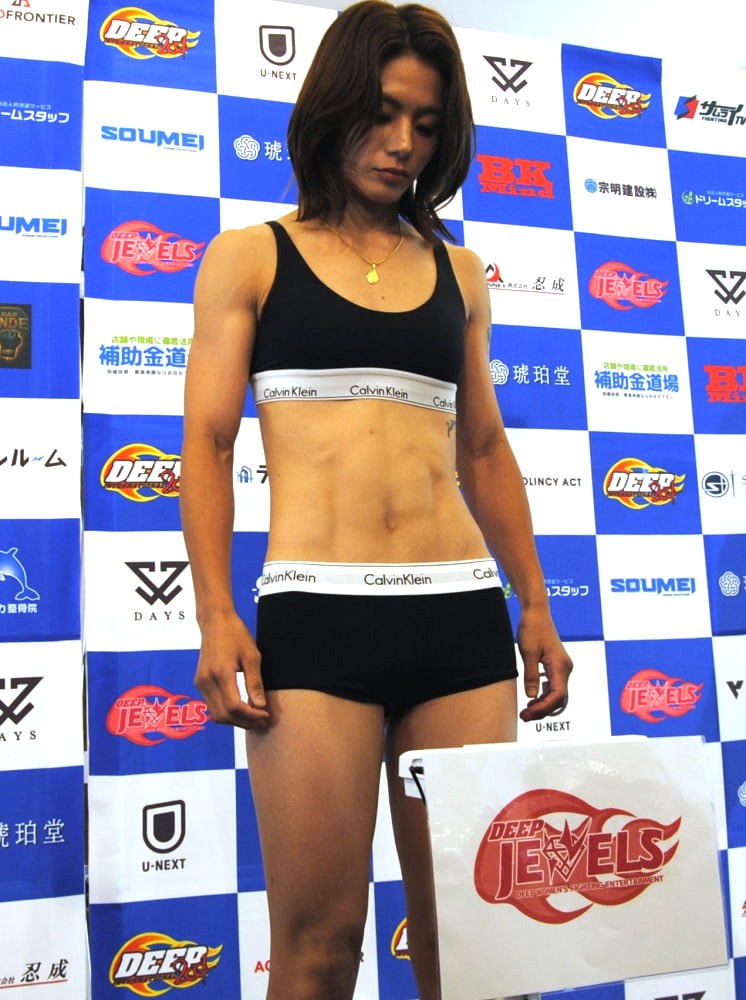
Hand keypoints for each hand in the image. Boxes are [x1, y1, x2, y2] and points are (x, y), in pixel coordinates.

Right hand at [194, 613, 269, 728]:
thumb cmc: (236, 635)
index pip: (234, 706)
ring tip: (254, 718)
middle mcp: (206, 681)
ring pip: (216, 714)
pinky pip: (212, 706)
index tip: (265, 715)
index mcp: (221, 673)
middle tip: (262, 721)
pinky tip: (242, 709)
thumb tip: (260, 706)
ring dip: (235, 720)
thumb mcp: (252, 656)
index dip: (251, 715)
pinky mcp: (199, 682)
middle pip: (224, 715)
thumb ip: (255, 682)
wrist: (215, 622)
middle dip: (244, 722)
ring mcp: (200, 683)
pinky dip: (227, 712)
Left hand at [516, 606, 572, 721]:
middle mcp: (565, 668)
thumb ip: (531, 675)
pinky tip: (532, 699)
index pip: (557, 695)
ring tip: (526, 711)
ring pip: (557, 694)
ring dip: (543, 704)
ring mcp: (562, 667)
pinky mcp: (557, 665)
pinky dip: (544, 695)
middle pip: (559, 698)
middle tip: (524, 716)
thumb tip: (531, 697)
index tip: (528, 713)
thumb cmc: (532, 628)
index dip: (543, 707)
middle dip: (543, 710)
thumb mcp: (527, 652)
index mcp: (560, 665)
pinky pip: (554, 686)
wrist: (536, 613)